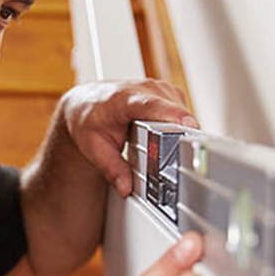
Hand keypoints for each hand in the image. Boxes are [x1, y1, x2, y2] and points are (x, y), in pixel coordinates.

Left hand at [60, 80, 197, 196]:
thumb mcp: (93, 147)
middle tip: (158, 156)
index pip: (151, 105)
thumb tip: (126, 187)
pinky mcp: (167, 92)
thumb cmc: (88, 119)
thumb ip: (111, 169)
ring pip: (180, 115)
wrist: (85, 101)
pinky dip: (174, 125)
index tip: (188, 125)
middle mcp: (144, 89)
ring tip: (150, 140)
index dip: (172, 114)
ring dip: (174, 132)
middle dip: (174, 138)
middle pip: (173, 115)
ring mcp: (159, 88)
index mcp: (123, 99)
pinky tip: (157, 131)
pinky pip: (180, 112)